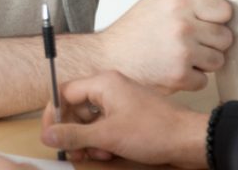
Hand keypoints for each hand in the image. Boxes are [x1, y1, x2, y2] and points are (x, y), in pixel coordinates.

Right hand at [41, 71, 208, 167]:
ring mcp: (121, 101)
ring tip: (96, 153)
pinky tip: (109, 152)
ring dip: (88, 139)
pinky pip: (105, 125)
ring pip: (91, 119)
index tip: (50, 134)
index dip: (54, 114)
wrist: (188, 140)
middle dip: (73, 132)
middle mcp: (110, 88)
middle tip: (72, 151)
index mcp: (103, 83)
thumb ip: (74, 135)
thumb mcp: (107, 136)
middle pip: (77, 107)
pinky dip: (102, 140)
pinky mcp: (129, 115)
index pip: (64, 92)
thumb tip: (49, 134)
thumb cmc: (155, 131)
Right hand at [97, 0, 231, 92]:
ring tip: (181, 56)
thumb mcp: (158, 2)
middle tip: (190, 42)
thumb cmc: (132, 31)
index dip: (217, 18)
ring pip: (218, 60)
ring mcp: (183, 53)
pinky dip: (191, 79)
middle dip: (211, 42)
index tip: (205, 23)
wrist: (107, 59)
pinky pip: (204, 80)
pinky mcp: (180, 77)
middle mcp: (183, 26)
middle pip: (225, 37)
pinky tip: (173, 70)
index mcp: (178, 4)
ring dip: (204, 62)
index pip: (225, 10)